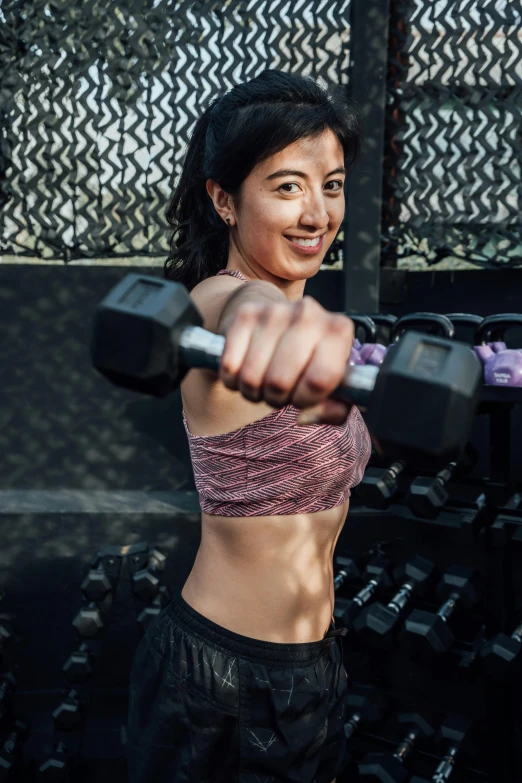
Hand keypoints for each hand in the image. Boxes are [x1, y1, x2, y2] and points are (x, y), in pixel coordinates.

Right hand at [219, 297, 354, 424]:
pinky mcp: (245, 315)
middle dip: (277, 398)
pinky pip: (230, 366)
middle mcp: (308, 314)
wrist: (280, 320)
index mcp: (339, 330)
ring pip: (251, 378)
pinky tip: (246, 369)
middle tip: (281, 391)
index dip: (305, 400)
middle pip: (279, 382)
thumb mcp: (335, 386)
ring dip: (254, 391)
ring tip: (264, 381)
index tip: (303, 397)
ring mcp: (274, 312)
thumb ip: (335, 410)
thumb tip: (304, 416)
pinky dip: (234, 379)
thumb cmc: (311, 359)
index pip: (319, 380)